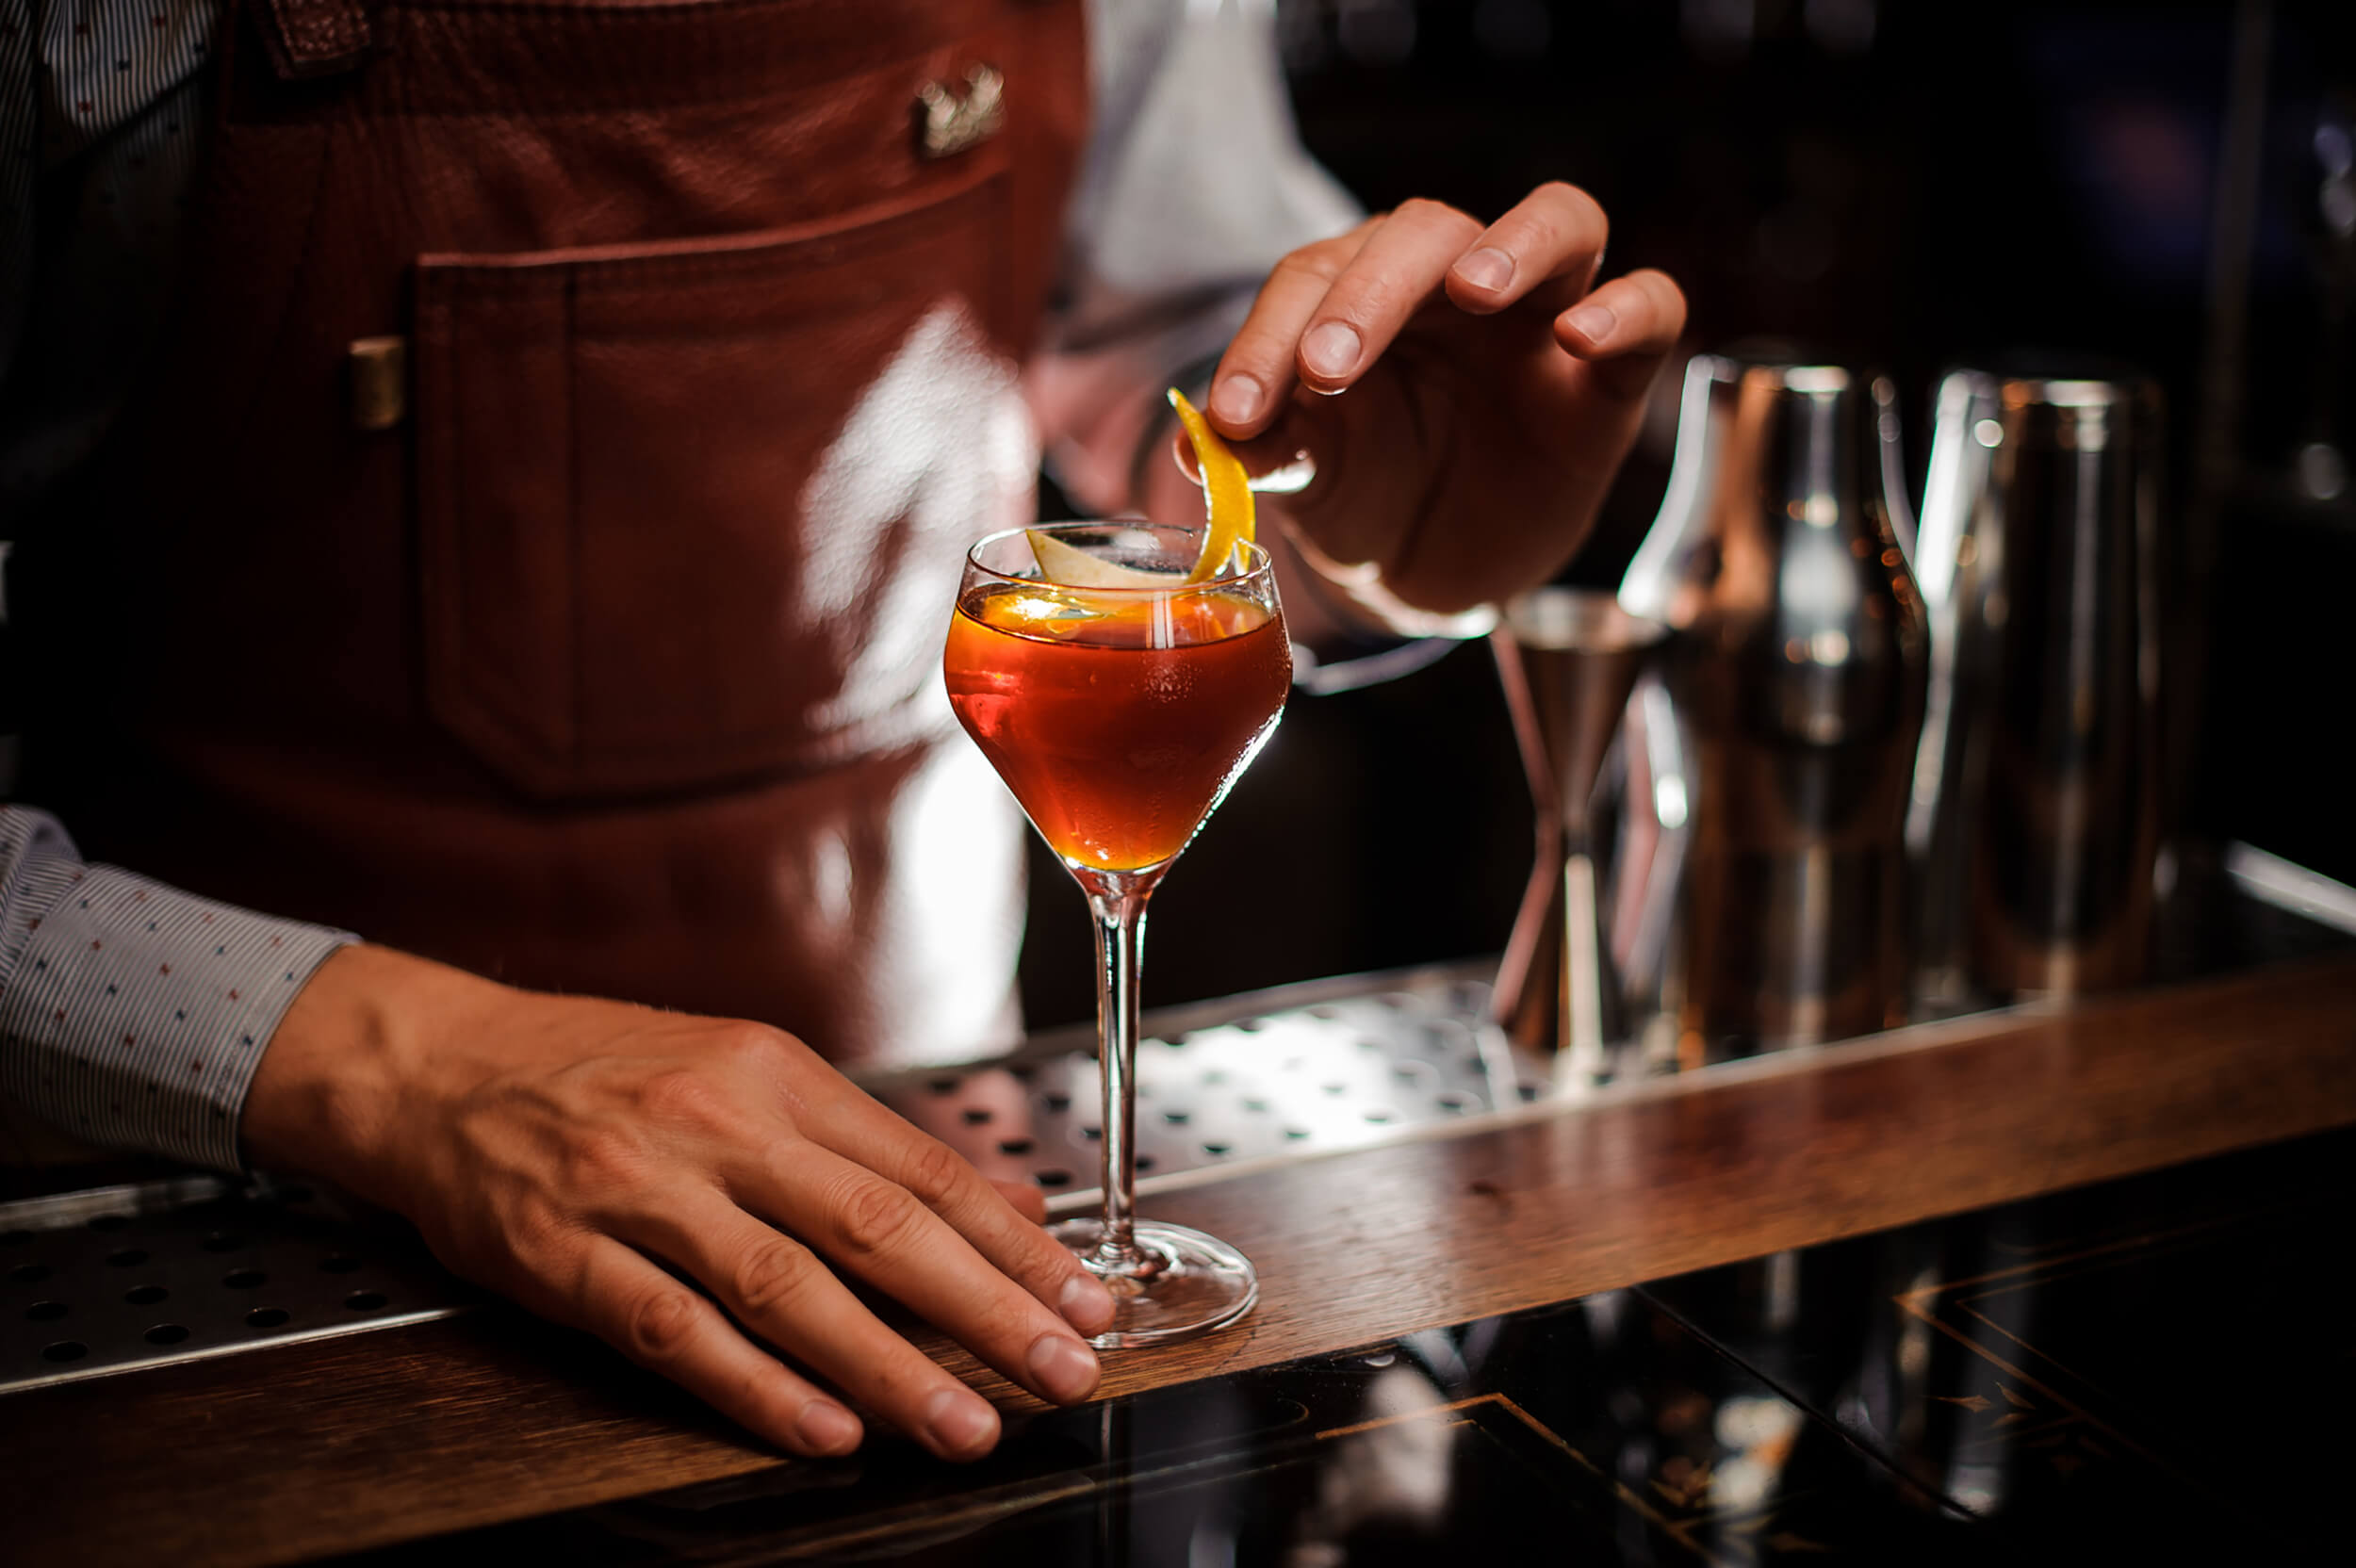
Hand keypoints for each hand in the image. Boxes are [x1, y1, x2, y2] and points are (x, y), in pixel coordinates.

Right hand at [243, 945, 1116, 1461]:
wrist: (435, 1063)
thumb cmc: (603, 1070)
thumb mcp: (742, 1072)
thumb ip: (861, 1145)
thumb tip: (997, 1206)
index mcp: (774, 1074)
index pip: (919, 1168)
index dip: (1011, 1242)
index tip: (1084, 1297)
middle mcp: (718, 1123)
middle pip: (874, 1226)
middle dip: (982, 1307)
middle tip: (1061, 1367)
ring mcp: (639, 1190)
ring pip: (786, 1287)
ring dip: (888, 1365)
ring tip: (964, 1422)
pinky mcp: (565, 1256)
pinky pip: (673, 1331)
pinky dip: (755, 1386)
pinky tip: (824, 1428)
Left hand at [1195, 183, 1685, 614]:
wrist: (1430, 572)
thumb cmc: (1365, 495)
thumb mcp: (1308, 481)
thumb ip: (1265, 450)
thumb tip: (1201, 443)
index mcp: (1364, 292)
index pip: (1317, 275)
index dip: (1269, 335)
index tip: (1238, 411)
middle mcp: (1455, 284)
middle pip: (1427, 231)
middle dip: (1371, 291)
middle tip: (1327, 367)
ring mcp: (1542, 317)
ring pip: (1559, 221)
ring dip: (1514, 244)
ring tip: (1472, 288)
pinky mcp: (1609, 376)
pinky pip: (1652, 305)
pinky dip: (1625, 308)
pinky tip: (1581, 335)